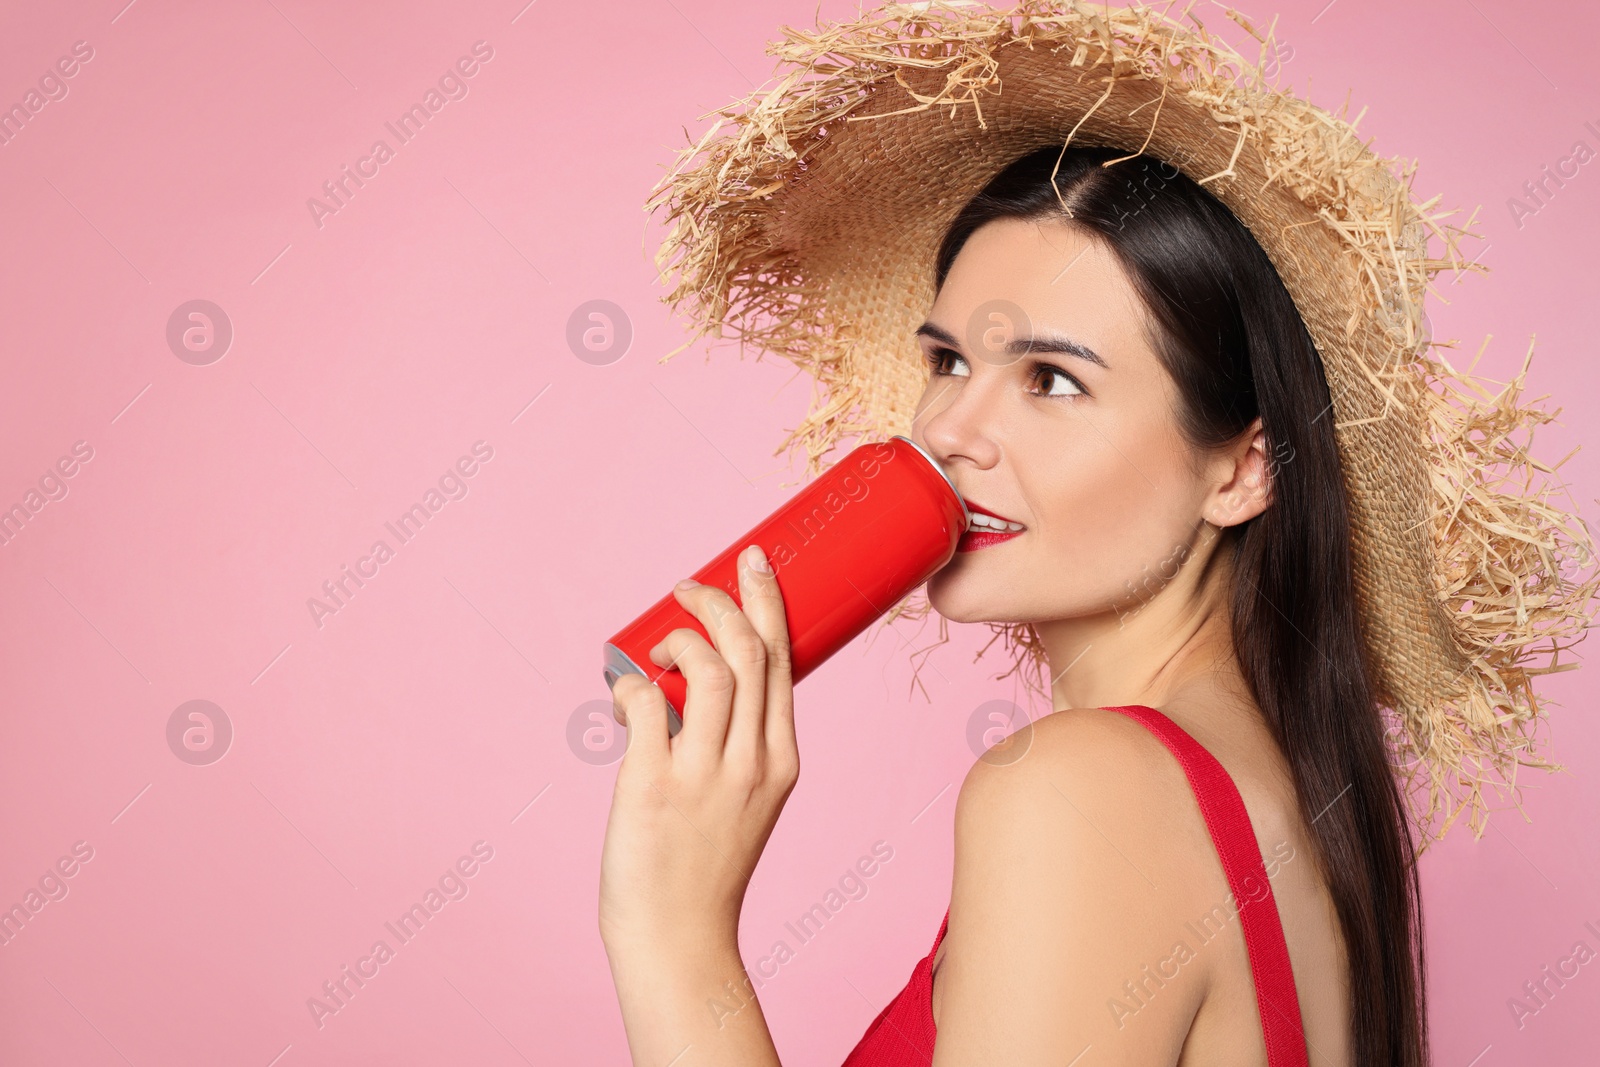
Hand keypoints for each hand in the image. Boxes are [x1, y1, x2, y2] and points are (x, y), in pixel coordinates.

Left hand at [599, 543, 799, 958]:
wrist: (680, 937)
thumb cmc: (705, 867)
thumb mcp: (749, 800)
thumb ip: (737, 745)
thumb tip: (690, 682)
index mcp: (782, 761)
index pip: (783, 662)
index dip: (766, 602)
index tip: (752, 563)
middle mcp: (751, 762)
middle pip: (751, 651)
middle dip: (721, 600)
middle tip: (689, 585)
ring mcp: (706, 775)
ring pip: (710, 669)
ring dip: (679, 638)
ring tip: (655, 644)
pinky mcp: (654, 786)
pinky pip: (647, 706)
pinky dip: (631, 683)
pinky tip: (621, 689)